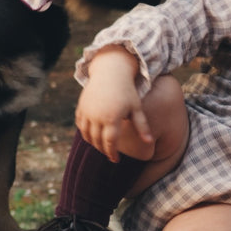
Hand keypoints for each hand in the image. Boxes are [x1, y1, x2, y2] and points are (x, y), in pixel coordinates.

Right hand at [75, 47, 153, 161]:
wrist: (111, 71)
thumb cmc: (127, 90)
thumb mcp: (136, 107)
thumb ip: (142, 126)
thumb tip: (150, 142)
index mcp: (112, 118)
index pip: (110, 143)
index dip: (112, 153)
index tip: (116, 159)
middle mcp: (97, 116)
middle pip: (97, 141)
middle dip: (103, 150)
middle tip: (110, 154)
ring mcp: (87, 111)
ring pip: (86, 135)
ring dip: (93, 143)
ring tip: (101, 146)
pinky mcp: (81, 107)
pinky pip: (80, 125)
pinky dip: (85, 132)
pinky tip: (92, 135)